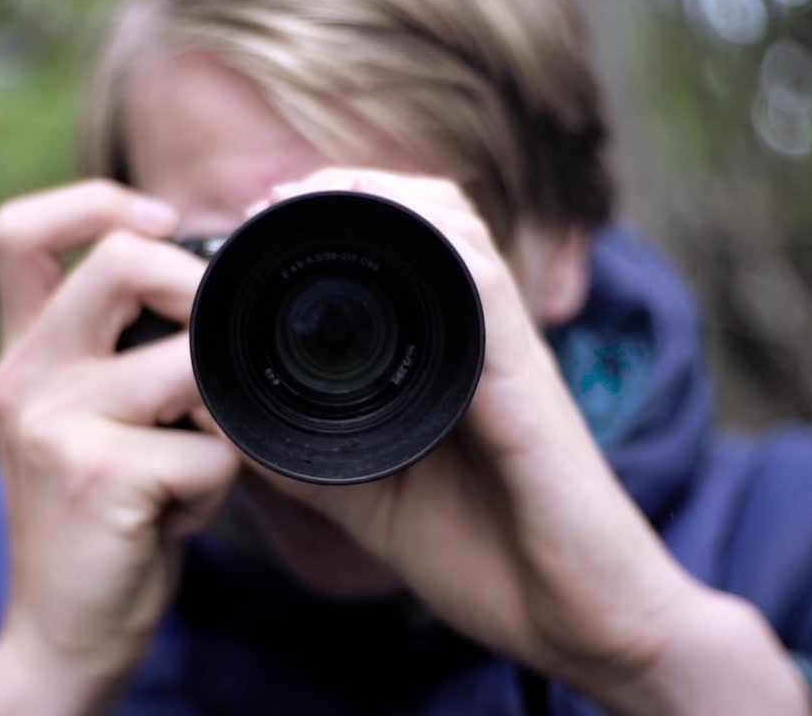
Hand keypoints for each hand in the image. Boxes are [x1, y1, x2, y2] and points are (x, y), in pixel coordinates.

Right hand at [0, 181, 239, 715]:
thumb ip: (120, 354)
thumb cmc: (98, 517)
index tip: (160, 218)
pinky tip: (179, 516)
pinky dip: (217, 488)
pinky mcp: (97, 476)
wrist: (63, 628)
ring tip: (193, 462)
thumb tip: (213, 293)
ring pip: (192, 365)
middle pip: (119, 260)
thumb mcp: (85, 421)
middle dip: (196, 286)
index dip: (94, 199)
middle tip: (215, 339)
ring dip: (219, 419)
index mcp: (23, 353)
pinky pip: (210, 453)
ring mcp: (55, 424)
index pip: (18, 230)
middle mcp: (24, 376)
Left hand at [247, 169, 811, 713]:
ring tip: (307, 199)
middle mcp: (482, 342)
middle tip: (274, 199)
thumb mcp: (375, 499)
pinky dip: (433, 243)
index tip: (262, 221)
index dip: (337, 219)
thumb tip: (232, 423)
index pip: (405, 255)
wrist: (579, 622)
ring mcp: (508, 352)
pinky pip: (484, 284)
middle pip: (433, 217)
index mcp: (447, 365)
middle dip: (351, 190)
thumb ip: (313, 459)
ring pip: (457, 230)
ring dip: (384, 198)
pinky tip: (378, 226)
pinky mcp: (527, 378)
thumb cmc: (491, 561)